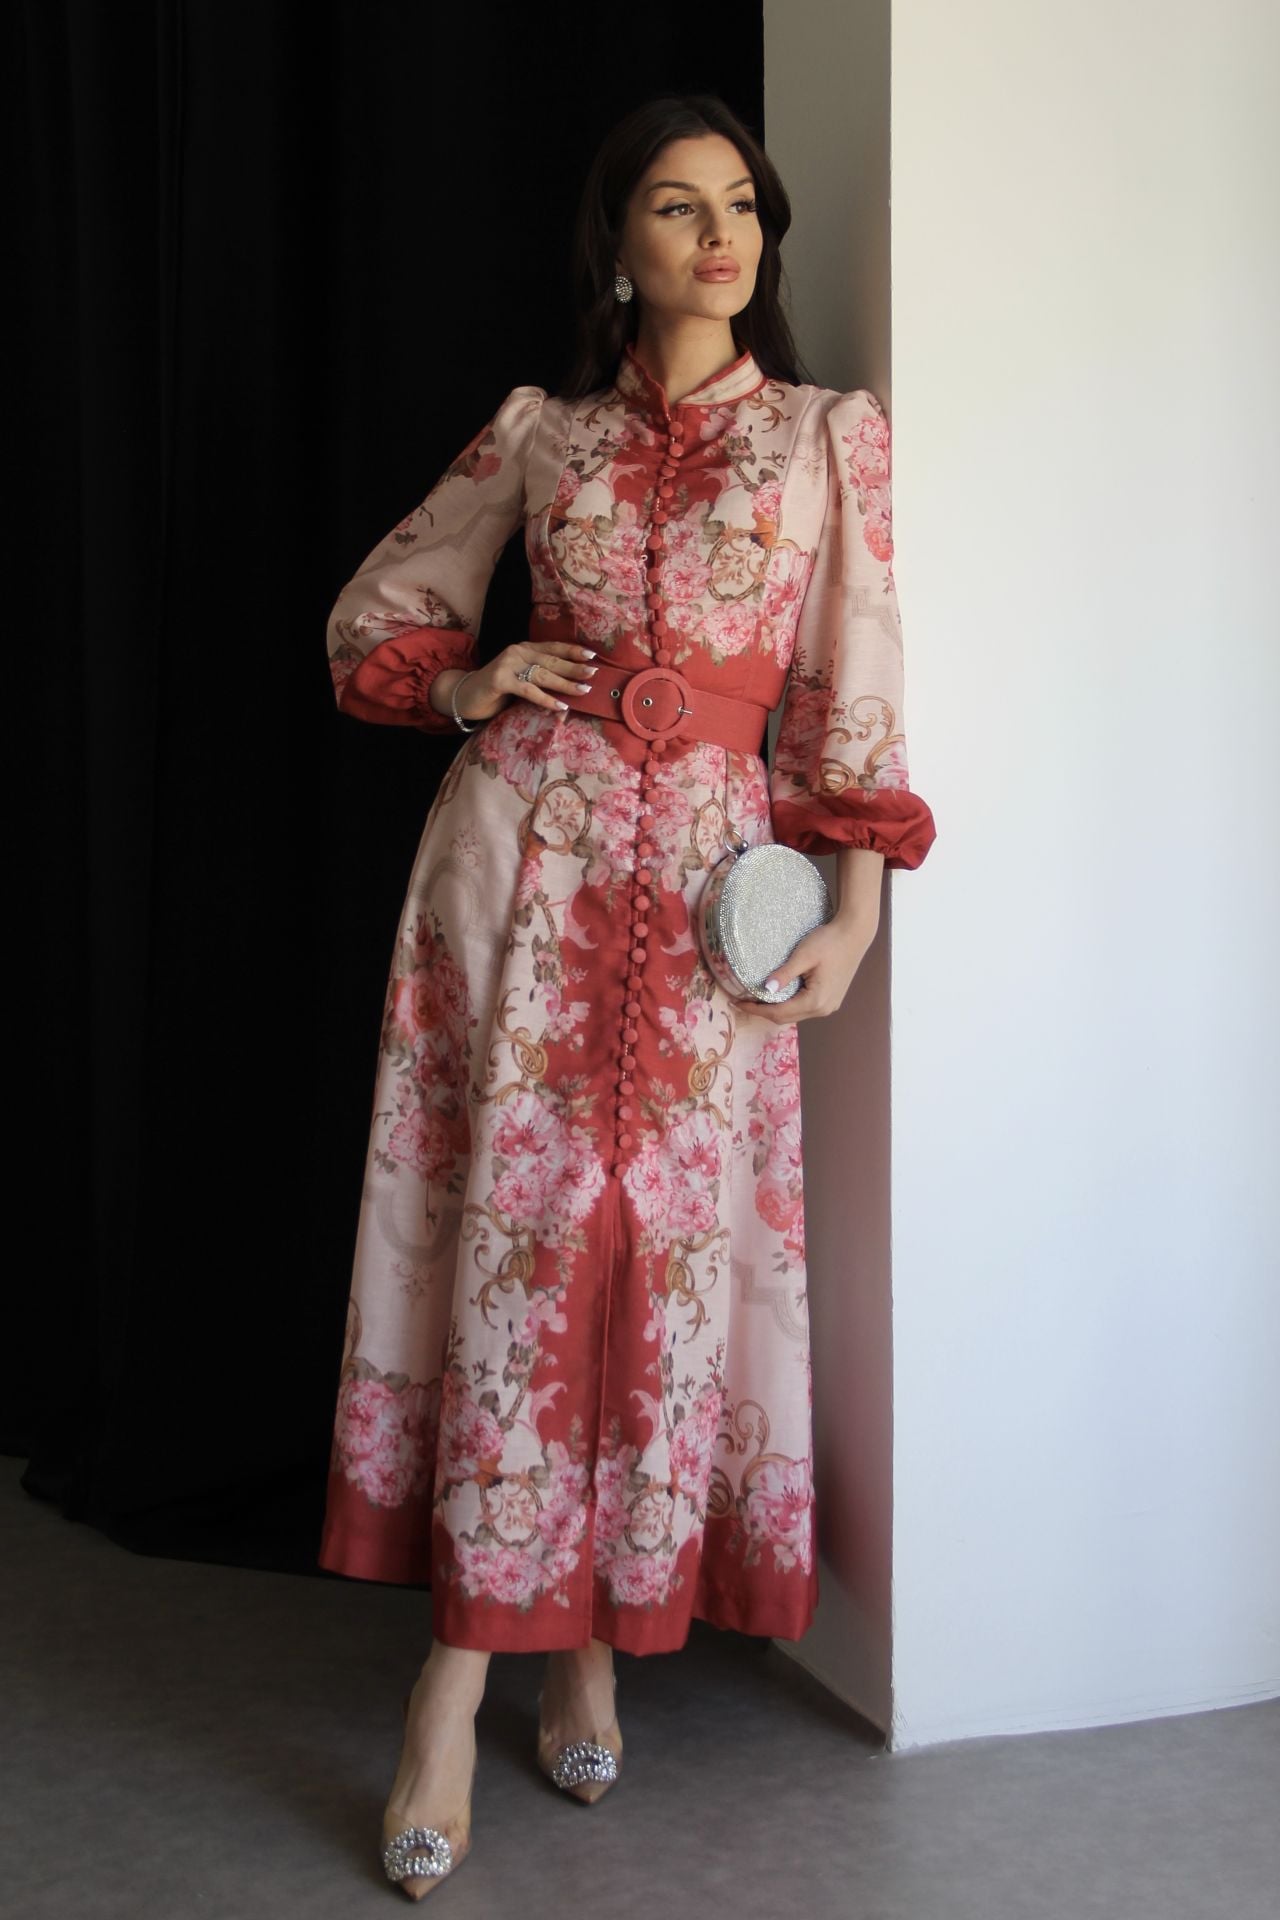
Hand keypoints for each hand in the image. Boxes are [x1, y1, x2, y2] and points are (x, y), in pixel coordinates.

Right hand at [445, 642, 599, 722]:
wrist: (464, 695)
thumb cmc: (496, 690)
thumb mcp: (520, 678)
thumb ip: (538, 676)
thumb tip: (571, 684)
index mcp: (524, 649)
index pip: (552, 647)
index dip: (572, 650)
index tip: (592, 655)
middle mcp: (517, 652)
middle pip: (551, 660)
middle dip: (574, 667)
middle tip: (593, 674)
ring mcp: (507, 664)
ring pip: (542, 674)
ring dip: (565, 684)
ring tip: (583, 690)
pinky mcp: (500, 680)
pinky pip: (528, 690)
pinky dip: (546, 699)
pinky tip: (560, 706)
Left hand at [730, 911, 879, 1024]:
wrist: (855, 934)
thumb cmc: (830, 941)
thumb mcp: (804, 955)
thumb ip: (785, 974)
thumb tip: (765, 989)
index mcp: (816, 1001)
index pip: (778, 1013)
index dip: (755, 1009)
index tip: (736, 1001)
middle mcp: (823, 1009)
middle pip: (786, 1018)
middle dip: (762, 1011)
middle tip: (742, 1000)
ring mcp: (829, 1006)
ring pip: (795, 1014)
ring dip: (775, 1009)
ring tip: (755, 998)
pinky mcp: (831, 999)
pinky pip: (804, 1008)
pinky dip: (788, 1005)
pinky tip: (777, 995)